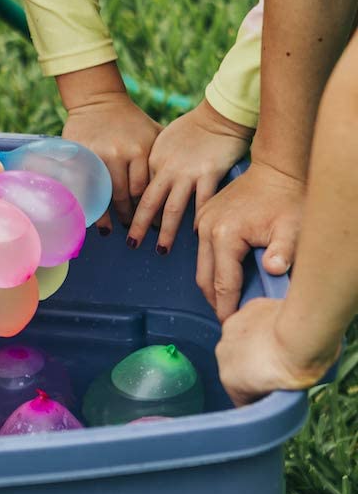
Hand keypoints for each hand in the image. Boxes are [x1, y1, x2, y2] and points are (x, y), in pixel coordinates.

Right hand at [62, 91, 160, 231]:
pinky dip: (88, 203)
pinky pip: (85, 186)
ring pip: (104, 194)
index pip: (146, 189)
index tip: (153, 226)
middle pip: (126, 195)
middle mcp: (120, 154)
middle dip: (130, 217)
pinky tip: (90, 217)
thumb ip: (166, 155)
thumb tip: (191, 177)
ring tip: (110, 230)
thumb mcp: (153, 133)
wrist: (98, 101)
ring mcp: (98, 156)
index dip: (149, 210)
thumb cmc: (130, 120)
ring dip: (108, 215)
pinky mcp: (80, 156)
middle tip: (133, 234)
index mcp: (141, 150)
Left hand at [128, 100, 252, 253]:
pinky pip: (202, 203)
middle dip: (138, 226)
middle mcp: (166, 169)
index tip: (126, 226)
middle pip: (148, 203)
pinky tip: (195, 236)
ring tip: (161, 250)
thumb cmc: (191, 129)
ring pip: (172, 209)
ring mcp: (187, 173)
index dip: (131, 210)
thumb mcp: (163, 143)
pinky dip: (198, 220)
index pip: (137, 191)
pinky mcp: (209, 174)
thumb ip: (156, 164)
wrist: (219, 116)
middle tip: (132, 244)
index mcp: (152, 161)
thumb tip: (148, 186)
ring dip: (165, 232)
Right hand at [195, 161, 302, 321]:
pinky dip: (210, 266)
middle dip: (214, 300)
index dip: (227, 307)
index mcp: (224, 235)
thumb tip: (276, 270)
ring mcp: (201, 221)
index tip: (230, 324)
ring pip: (200, 264)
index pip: (223, 282)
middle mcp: (206, 229)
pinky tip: (222, 274)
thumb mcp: (293, 227)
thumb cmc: (288, 197)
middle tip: (227, 317)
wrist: (277, 169)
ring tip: (225, 300)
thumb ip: (284, 251)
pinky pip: (201, 249)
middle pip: (205, 277)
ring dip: (211, 284)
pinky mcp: (203, 217)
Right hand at [216, 298, 337, 405]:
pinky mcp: (247, 309)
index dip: (258, 393)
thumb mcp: (285, 394)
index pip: (241, 393)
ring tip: (279, 343)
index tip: (274, 389)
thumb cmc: (300, 368)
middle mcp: (223, 353)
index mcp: (229, 379)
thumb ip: (269, 392)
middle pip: (237, 364)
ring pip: (241, 340)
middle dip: (252, 366)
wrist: (305, 334)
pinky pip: (253, 320)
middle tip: (277, 365)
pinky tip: (279, 326)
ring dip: (254, 343)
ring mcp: (232, 328)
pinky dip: (263, 325)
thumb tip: (273, 387)